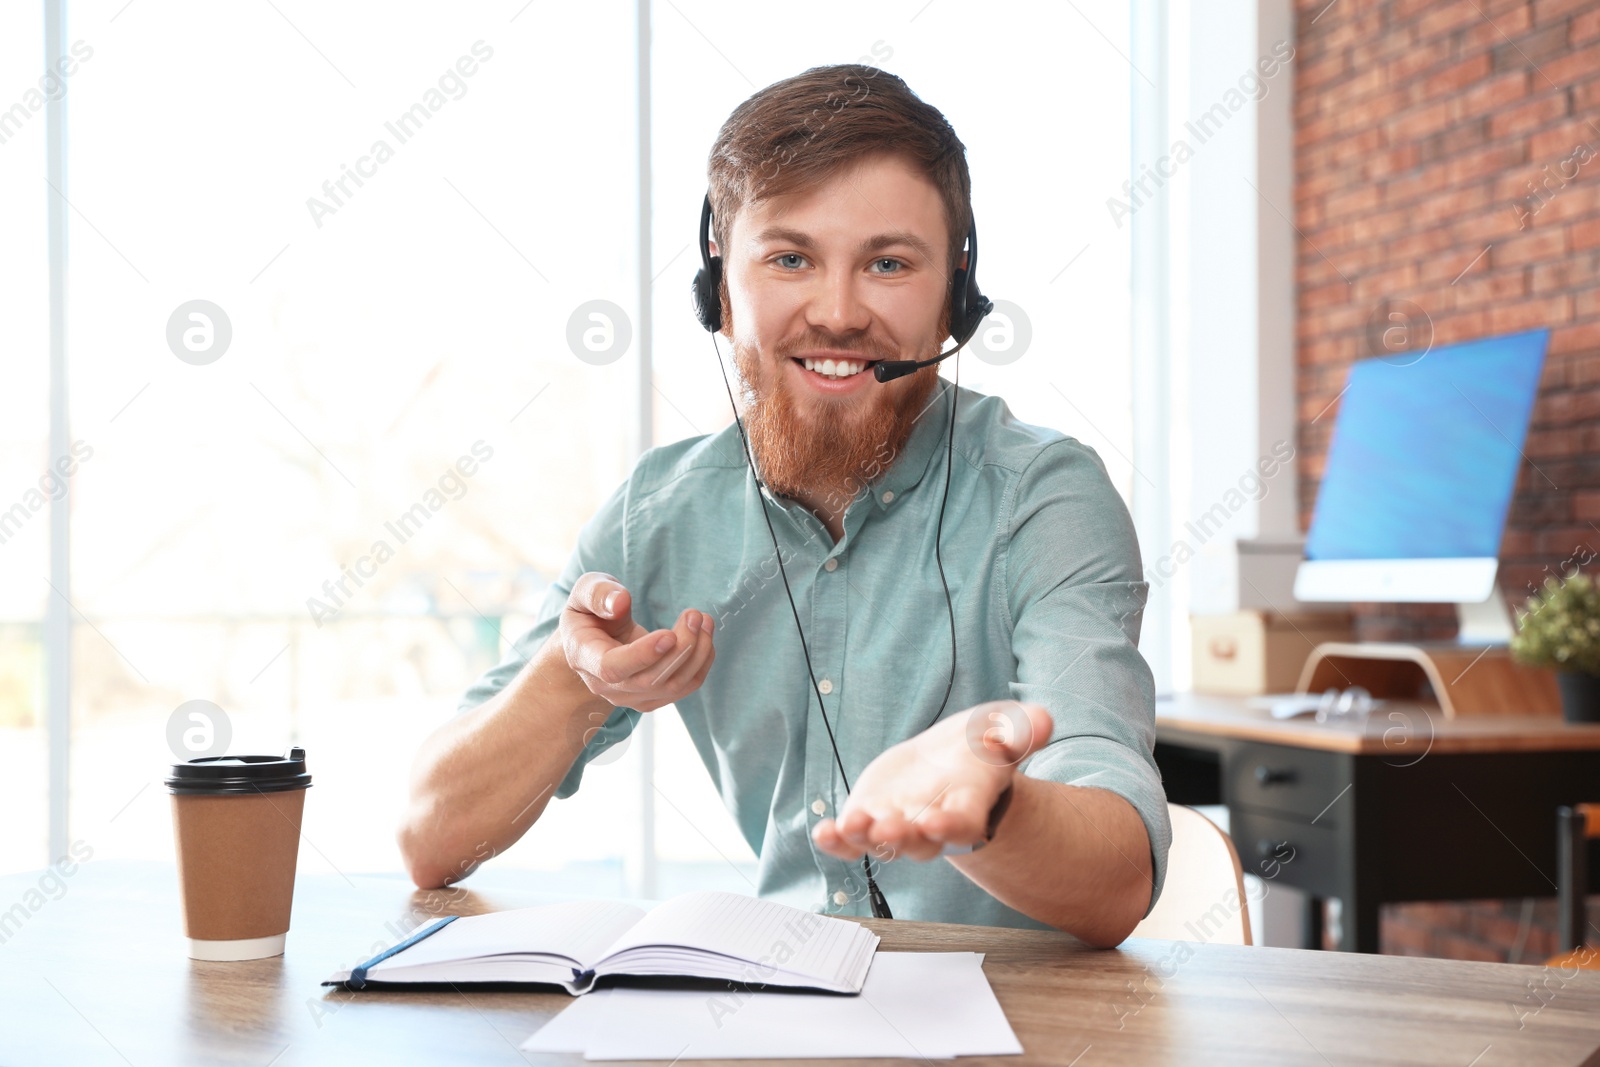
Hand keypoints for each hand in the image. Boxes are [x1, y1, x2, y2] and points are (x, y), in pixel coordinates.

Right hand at [559, 572, 715, 713]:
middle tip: (694, 615)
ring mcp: (629, 696)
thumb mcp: (584, 591)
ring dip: (697, 653)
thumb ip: (597, 593)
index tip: (669, 635)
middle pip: (649, 680)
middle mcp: (605, 686)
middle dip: (680, 648)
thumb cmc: (590, 611)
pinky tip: (704, 635)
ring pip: (672, 686)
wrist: (592, 639)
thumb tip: (619, 603)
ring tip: (704, 620)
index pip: (613, 668)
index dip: (643, 655)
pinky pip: (684, 687)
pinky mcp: (652, 697)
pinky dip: (701, 662)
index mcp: (584, 657)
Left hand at [811, 700, 1052, 861]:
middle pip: (919, 841)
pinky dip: (837, 841)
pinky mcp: (868, 819)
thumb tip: (1044, 720)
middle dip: (904, 836)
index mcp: (968, 808)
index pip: (964, 825)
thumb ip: (1020, 731)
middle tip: (889, 829)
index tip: (940, 822)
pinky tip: (823, 832)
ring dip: (866, 836)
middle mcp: (931, 825)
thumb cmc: (980, 750)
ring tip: (852, 825)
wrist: (949, 763)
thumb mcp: (1002, 731)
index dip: (952, 826)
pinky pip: (851, 840)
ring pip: (881, 842)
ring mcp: (897, 826)